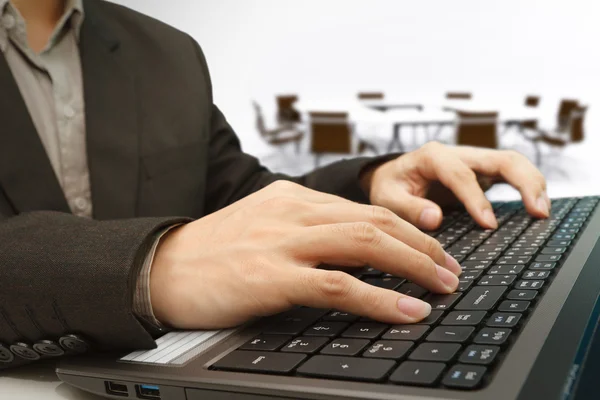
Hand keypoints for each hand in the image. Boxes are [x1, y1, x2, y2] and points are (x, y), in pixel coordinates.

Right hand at [150, 181, 462, 329]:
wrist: (162, 267)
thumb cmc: (214, 252)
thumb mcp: (265, 227)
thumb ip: (308, 232)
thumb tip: (355, 255)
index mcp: (294, 197)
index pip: (365, 207)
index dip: (408, 228)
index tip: (433, 246)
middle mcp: (294, 211)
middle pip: (376, 220)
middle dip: (423, 245)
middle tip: (450, 268)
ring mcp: (284, 241)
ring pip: (367, 244)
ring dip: (414, 265)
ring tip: (443, 285)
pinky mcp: (273, 276)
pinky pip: (339, 285)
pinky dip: (379, 298)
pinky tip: (406, 310)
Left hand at [361, 142, 549, 230]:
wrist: (391, 177)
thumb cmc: (390, 186)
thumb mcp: (387, 198)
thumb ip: (408, 208)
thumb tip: (435, 218)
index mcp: (432, 156)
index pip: (461, 174)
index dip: (477, 198)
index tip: (489, 224)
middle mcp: (458, 154)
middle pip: (500, 158)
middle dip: (523, 182)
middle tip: (537, 212)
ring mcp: (473, 161)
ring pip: (512, 162)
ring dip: (532, 183)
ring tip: (542, 212)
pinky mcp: (482, 172)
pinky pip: (510, 173)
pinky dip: (528, 186)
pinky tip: (537, 206)